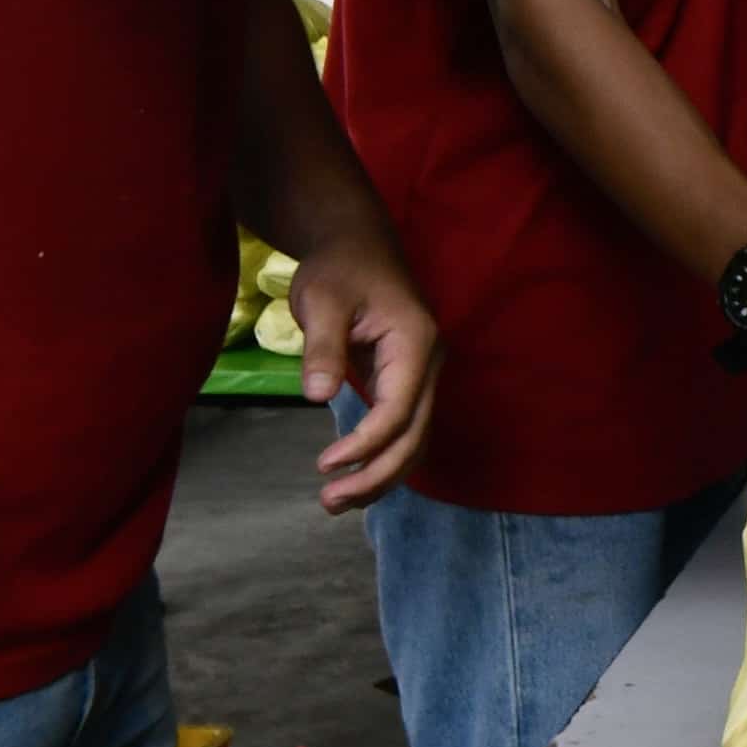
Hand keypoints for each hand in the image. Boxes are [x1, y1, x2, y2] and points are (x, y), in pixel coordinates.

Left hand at [290, 224, 440, 513]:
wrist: (357, 244)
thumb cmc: (339, 268)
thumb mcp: (323, 300)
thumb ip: (322, 348)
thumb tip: (317, 397)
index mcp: (414, 342)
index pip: (399, 409)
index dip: (365, 443)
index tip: (325, 465)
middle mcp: (428, 364)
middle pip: (414, 435)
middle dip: (376, 474)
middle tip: (329, 501)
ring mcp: (421, 374)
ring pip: (414, 439)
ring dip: (381, 474)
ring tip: (336, 501)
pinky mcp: (406, 381)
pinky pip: (403, 428)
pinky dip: (382, 457)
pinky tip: (353, 476)